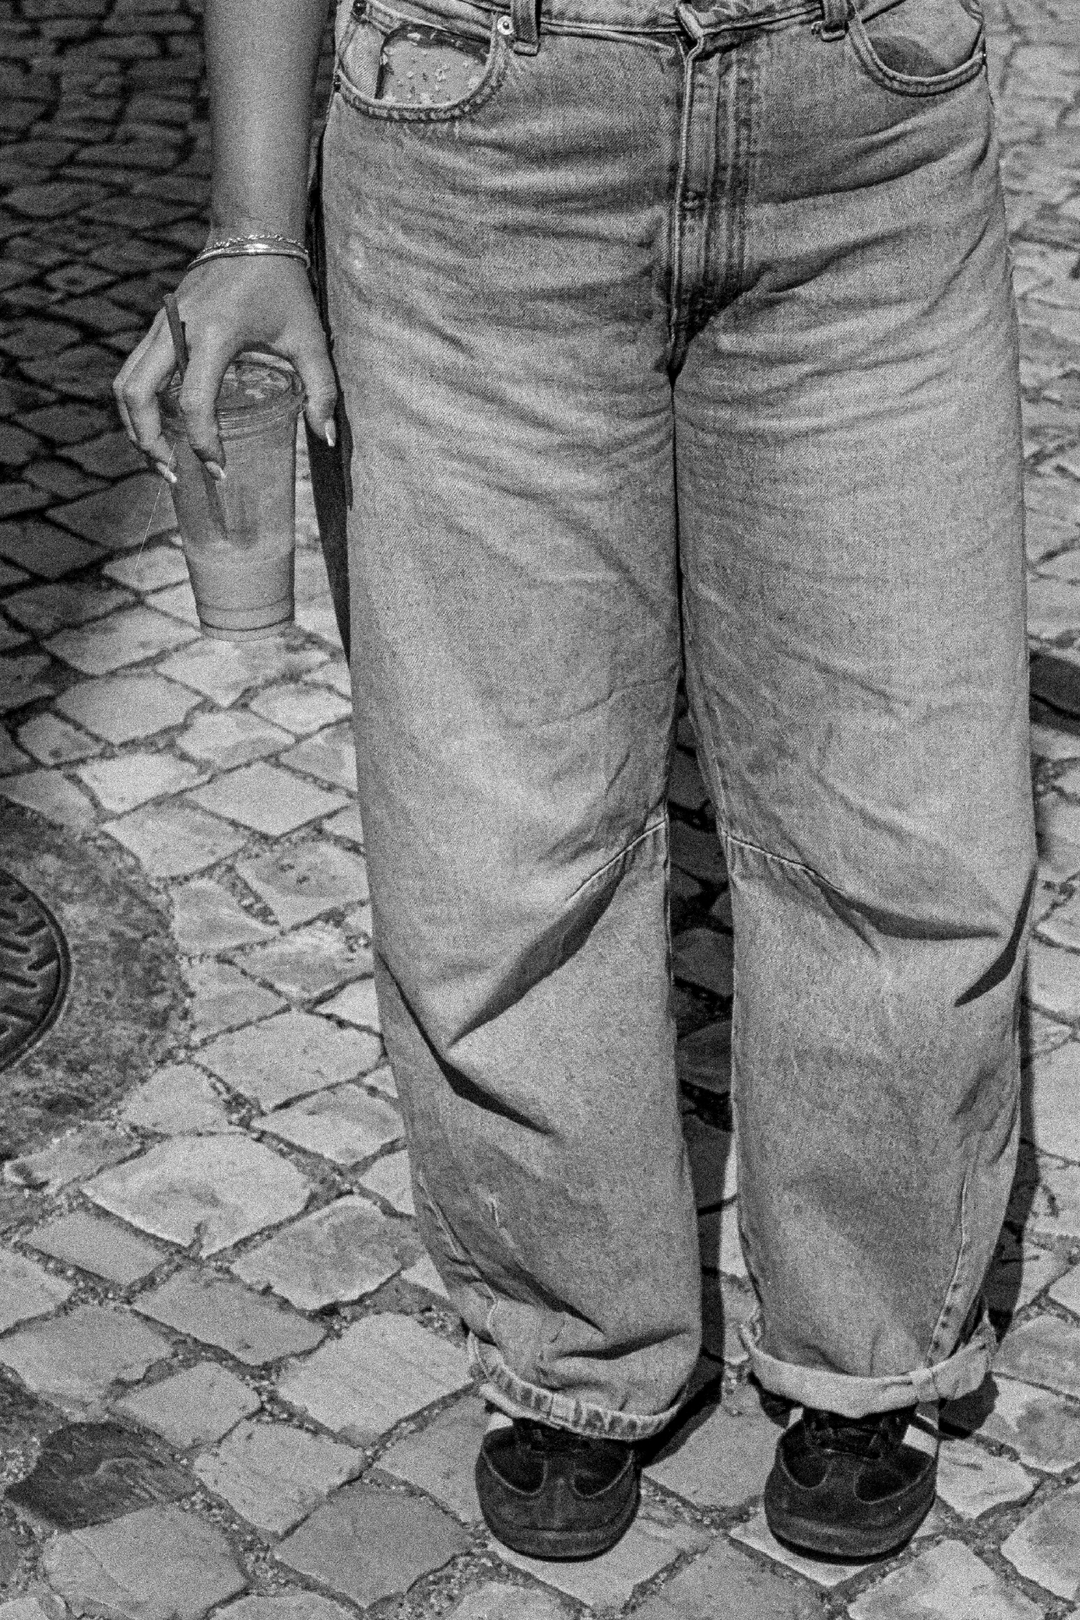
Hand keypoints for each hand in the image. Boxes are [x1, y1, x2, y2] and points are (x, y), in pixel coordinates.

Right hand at [113, 254, 336, 480]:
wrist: (252, 234)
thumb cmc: (284, 288)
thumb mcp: (309, 338)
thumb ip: (322, 389)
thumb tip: (326, 439)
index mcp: (214, 335)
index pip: (195, 402)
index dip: (203, 442)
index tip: (220, 469)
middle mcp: (177, 330)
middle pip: (137, 395)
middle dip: (149, 441)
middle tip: (174, 472)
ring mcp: (160, 326)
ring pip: (125, 384)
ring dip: (135, 426)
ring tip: (161, 457)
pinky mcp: (156, 327)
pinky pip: (133, 371)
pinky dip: (138, 405)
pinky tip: (161, 428)